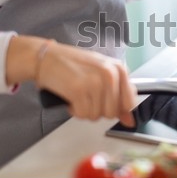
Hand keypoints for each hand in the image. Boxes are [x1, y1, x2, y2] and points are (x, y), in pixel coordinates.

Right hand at [6, 36, 136, 125]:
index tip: (106, 104)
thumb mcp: (101, 74)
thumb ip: (118, 95)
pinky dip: (75, 111)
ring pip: (97, 115)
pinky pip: (83, 114)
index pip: (129, 102)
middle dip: (98, 109)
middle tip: (88, 97)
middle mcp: (110, 75)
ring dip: (85, 110)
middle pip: (112, 112)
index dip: (118, 109)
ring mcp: (95, 82)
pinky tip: (71, 98)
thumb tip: (130, 120)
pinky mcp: (79, 90)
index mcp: (119, 69)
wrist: (46, 57)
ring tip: (78, 95)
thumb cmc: (73, 64)